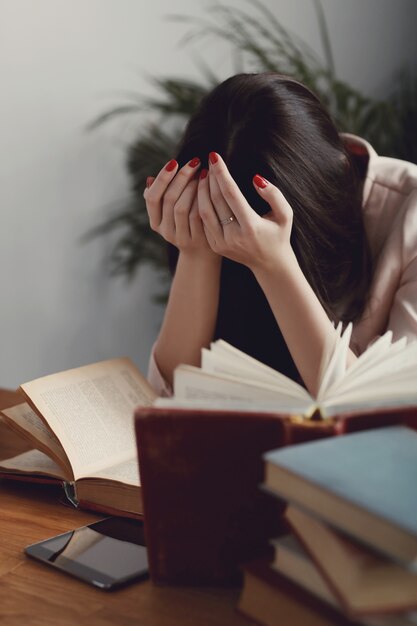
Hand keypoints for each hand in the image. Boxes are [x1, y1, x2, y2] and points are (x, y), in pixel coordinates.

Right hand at [144, 158, 214, 256]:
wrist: (202, 253)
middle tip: (194, 162)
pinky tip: (210, 186)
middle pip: (169, 199)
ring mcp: (180, 237)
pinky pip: (197, 216)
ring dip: (192, 186)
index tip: (174, 162)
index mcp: (156, 222)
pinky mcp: (196, 240)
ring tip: (202, 172)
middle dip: (181, 177)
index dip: (162, 179)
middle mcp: (165, 231)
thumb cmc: (187, 224)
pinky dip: (202, 198)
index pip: (152, 198)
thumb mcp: (170, 213)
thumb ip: (162, 198)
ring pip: (181, 207)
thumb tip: (149, 179)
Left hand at [198, 152, 296, 272]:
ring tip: (204, 175)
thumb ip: (274, 195)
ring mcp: (222, 243)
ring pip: (204, 211)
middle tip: (209, 161)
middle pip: (215, 200)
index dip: (221, 174)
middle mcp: (233, 236)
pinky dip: (200, 204)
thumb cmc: (279, 235)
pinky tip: (202, 191)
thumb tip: (256, 179)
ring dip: (201, 190)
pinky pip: (203, 221)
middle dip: (210, 178)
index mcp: (250, 226)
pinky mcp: (215, 246)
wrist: (270, 264)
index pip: (231, 194)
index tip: (215, 156)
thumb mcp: (285, 214)